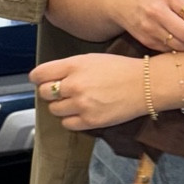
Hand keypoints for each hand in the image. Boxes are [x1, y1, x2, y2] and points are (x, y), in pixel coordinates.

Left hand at [32, 54, 149, 130]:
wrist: (146, 85)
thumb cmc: (121, 69)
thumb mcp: (91, 59)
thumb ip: (68, 67)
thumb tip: (48, 77)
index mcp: (74, 65)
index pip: (40, 74)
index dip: (38, 78)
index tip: (40, 80)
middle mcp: (75, 85)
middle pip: (44, 93)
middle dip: (50, 92)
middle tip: (61, 91)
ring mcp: (82, 104)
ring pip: (54, 110)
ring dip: (61, 106)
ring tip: (75, 102)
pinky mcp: (90, 121)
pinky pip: (67, 123)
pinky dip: (70, 119)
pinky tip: (81, 112)